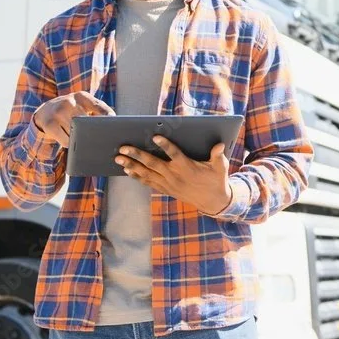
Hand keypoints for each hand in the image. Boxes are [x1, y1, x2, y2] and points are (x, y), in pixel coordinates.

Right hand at [32, 91, 114, 147]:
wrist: (44, 112)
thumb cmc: (70, 110)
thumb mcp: (82, 105)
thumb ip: (96, 111)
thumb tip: (112, 125)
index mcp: (81, 96)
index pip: (99, 106)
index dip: (107, 115)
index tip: (114, 124)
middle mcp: (69, 101)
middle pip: (87, 122)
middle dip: (94, 132)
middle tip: (99, 139)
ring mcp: (58, 112)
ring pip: (77, 133)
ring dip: (80, 139)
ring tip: (78, 136)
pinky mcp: (50, 124)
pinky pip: (66, 141)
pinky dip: (70, 143)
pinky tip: (68, 139)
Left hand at [115, 136, 231, 213]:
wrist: (212, 202)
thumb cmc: (216, 180)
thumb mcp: (220, 167)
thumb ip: (218, 155)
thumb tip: (219, 145)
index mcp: (187, 167)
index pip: (174, 153)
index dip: (165, 145)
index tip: (155, 136)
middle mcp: (174, 175)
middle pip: (152, 163)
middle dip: (137, 155)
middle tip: (123, 148)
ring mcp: (168, 184)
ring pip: (147, 174)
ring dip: (131, 166)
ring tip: (118, 159)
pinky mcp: (166, 189)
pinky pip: (149, 183)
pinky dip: (137, 177)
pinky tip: (127, 171)